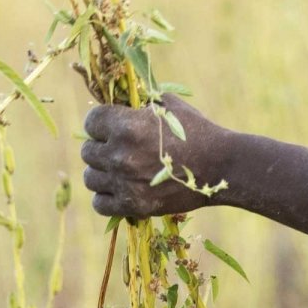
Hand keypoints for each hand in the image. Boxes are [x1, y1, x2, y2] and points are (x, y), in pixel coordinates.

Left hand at [80, 97, 227, 219]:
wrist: (221, 167)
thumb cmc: (196, 131)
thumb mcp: (168, 105)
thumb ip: (138, 103)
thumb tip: (115, 102)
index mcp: (127, 126)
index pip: (91, 122)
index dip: (100, 123)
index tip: (110, 126)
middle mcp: (121, 155)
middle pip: (87, 151)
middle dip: (100, 147)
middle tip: (117, 148)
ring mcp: (125, 183)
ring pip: (90, 178)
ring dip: (101, 173)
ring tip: (117, 170)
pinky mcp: (134, 206)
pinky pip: (100, 204)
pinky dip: (106, 197)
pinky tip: (119, 189)